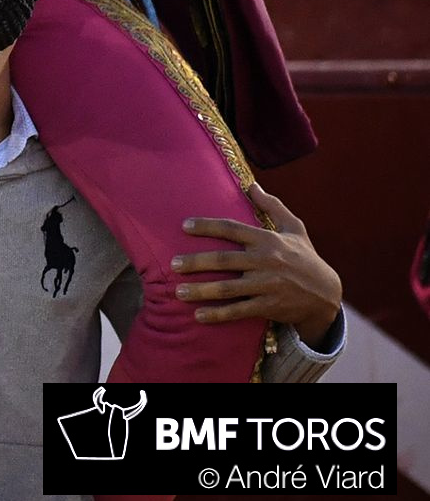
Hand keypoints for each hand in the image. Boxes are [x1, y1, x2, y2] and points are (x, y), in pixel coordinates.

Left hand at [175, 184, 342, 349]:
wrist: (327, 294)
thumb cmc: (305, 257)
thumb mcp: (294, 228)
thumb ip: (272, 206)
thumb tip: (251, 184)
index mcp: (268, 240)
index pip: (232, 228)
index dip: (207, 226)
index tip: (184, 226)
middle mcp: (266, 261)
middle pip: (224, 260)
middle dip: (196, 262)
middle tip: (173, 264)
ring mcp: (267, 285)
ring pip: (228, 288)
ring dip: (201, 291)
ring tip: (177, 292)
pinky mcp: (269, 306)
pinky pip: (240, 311)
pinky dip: (219, 315)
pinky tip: (198, 316)